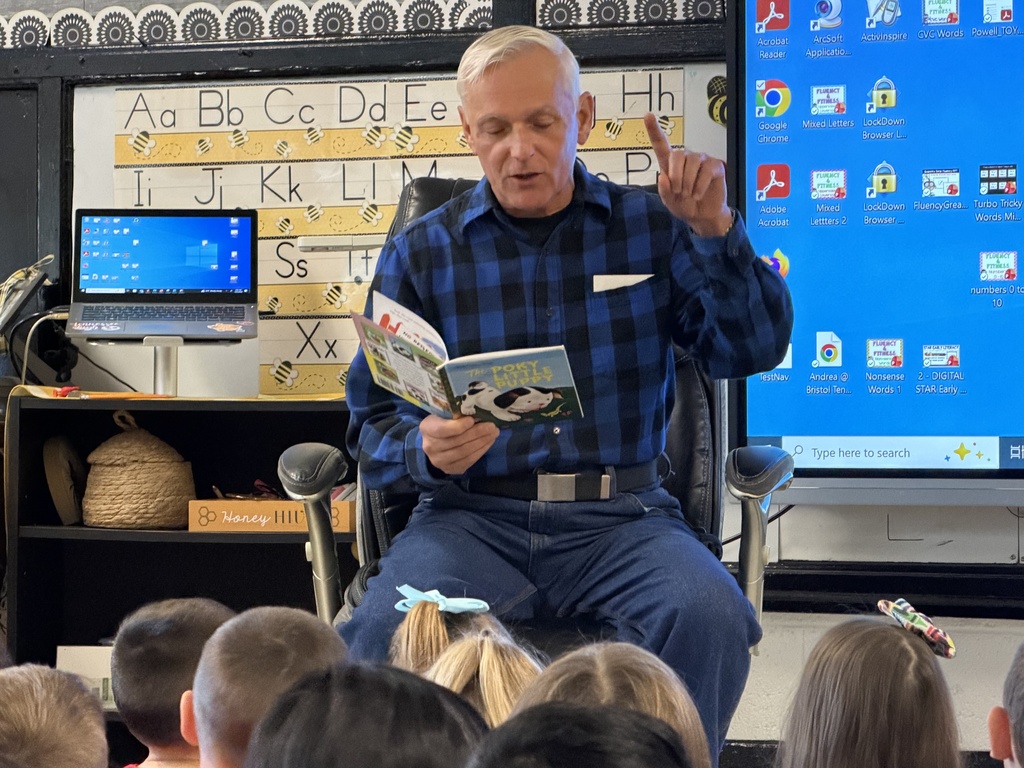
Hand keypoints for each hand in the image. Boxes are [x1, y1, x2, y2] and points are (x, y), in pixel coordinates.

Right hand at [420, 414, 498, 475]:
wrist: (435, 442)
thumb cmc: (442, 422)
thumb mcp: (444, 414)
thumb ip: (456, 413)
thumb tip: (477, 411)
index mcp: (427, 428)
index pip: (442, 430)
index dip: (458, 426)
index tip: (472, 420)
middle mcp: (430, 447)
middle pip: (456, 442)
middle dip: (477, 433)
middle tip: (491, 426)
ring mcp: (439, 461)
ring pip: (464, 453)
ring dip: (482, 442)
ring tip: (493, 433)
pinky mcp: (450, 469)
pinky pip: (468, 461)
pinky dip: (481, 451)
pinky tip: (488, 442)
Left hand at [644, 112, 732, 237]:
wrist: (702, 216)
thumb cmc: (685, 205)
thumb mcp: (669, 202)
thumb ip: (664, 190)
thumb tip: (664, 177)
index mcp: (670, 164)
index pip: (661, 144)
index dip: (654, 130)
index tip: (648, 115)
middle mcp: (686, 158)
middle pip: (677, 155)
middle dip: (676, 176)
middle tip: (679, 191)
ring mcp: (701, 160)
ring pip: (692, 163)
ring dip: (688, 183)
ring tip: (689, 194)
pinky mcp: (715, 166)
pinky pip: (706, 171)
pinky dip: (700, 187)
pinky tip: (699, 193)